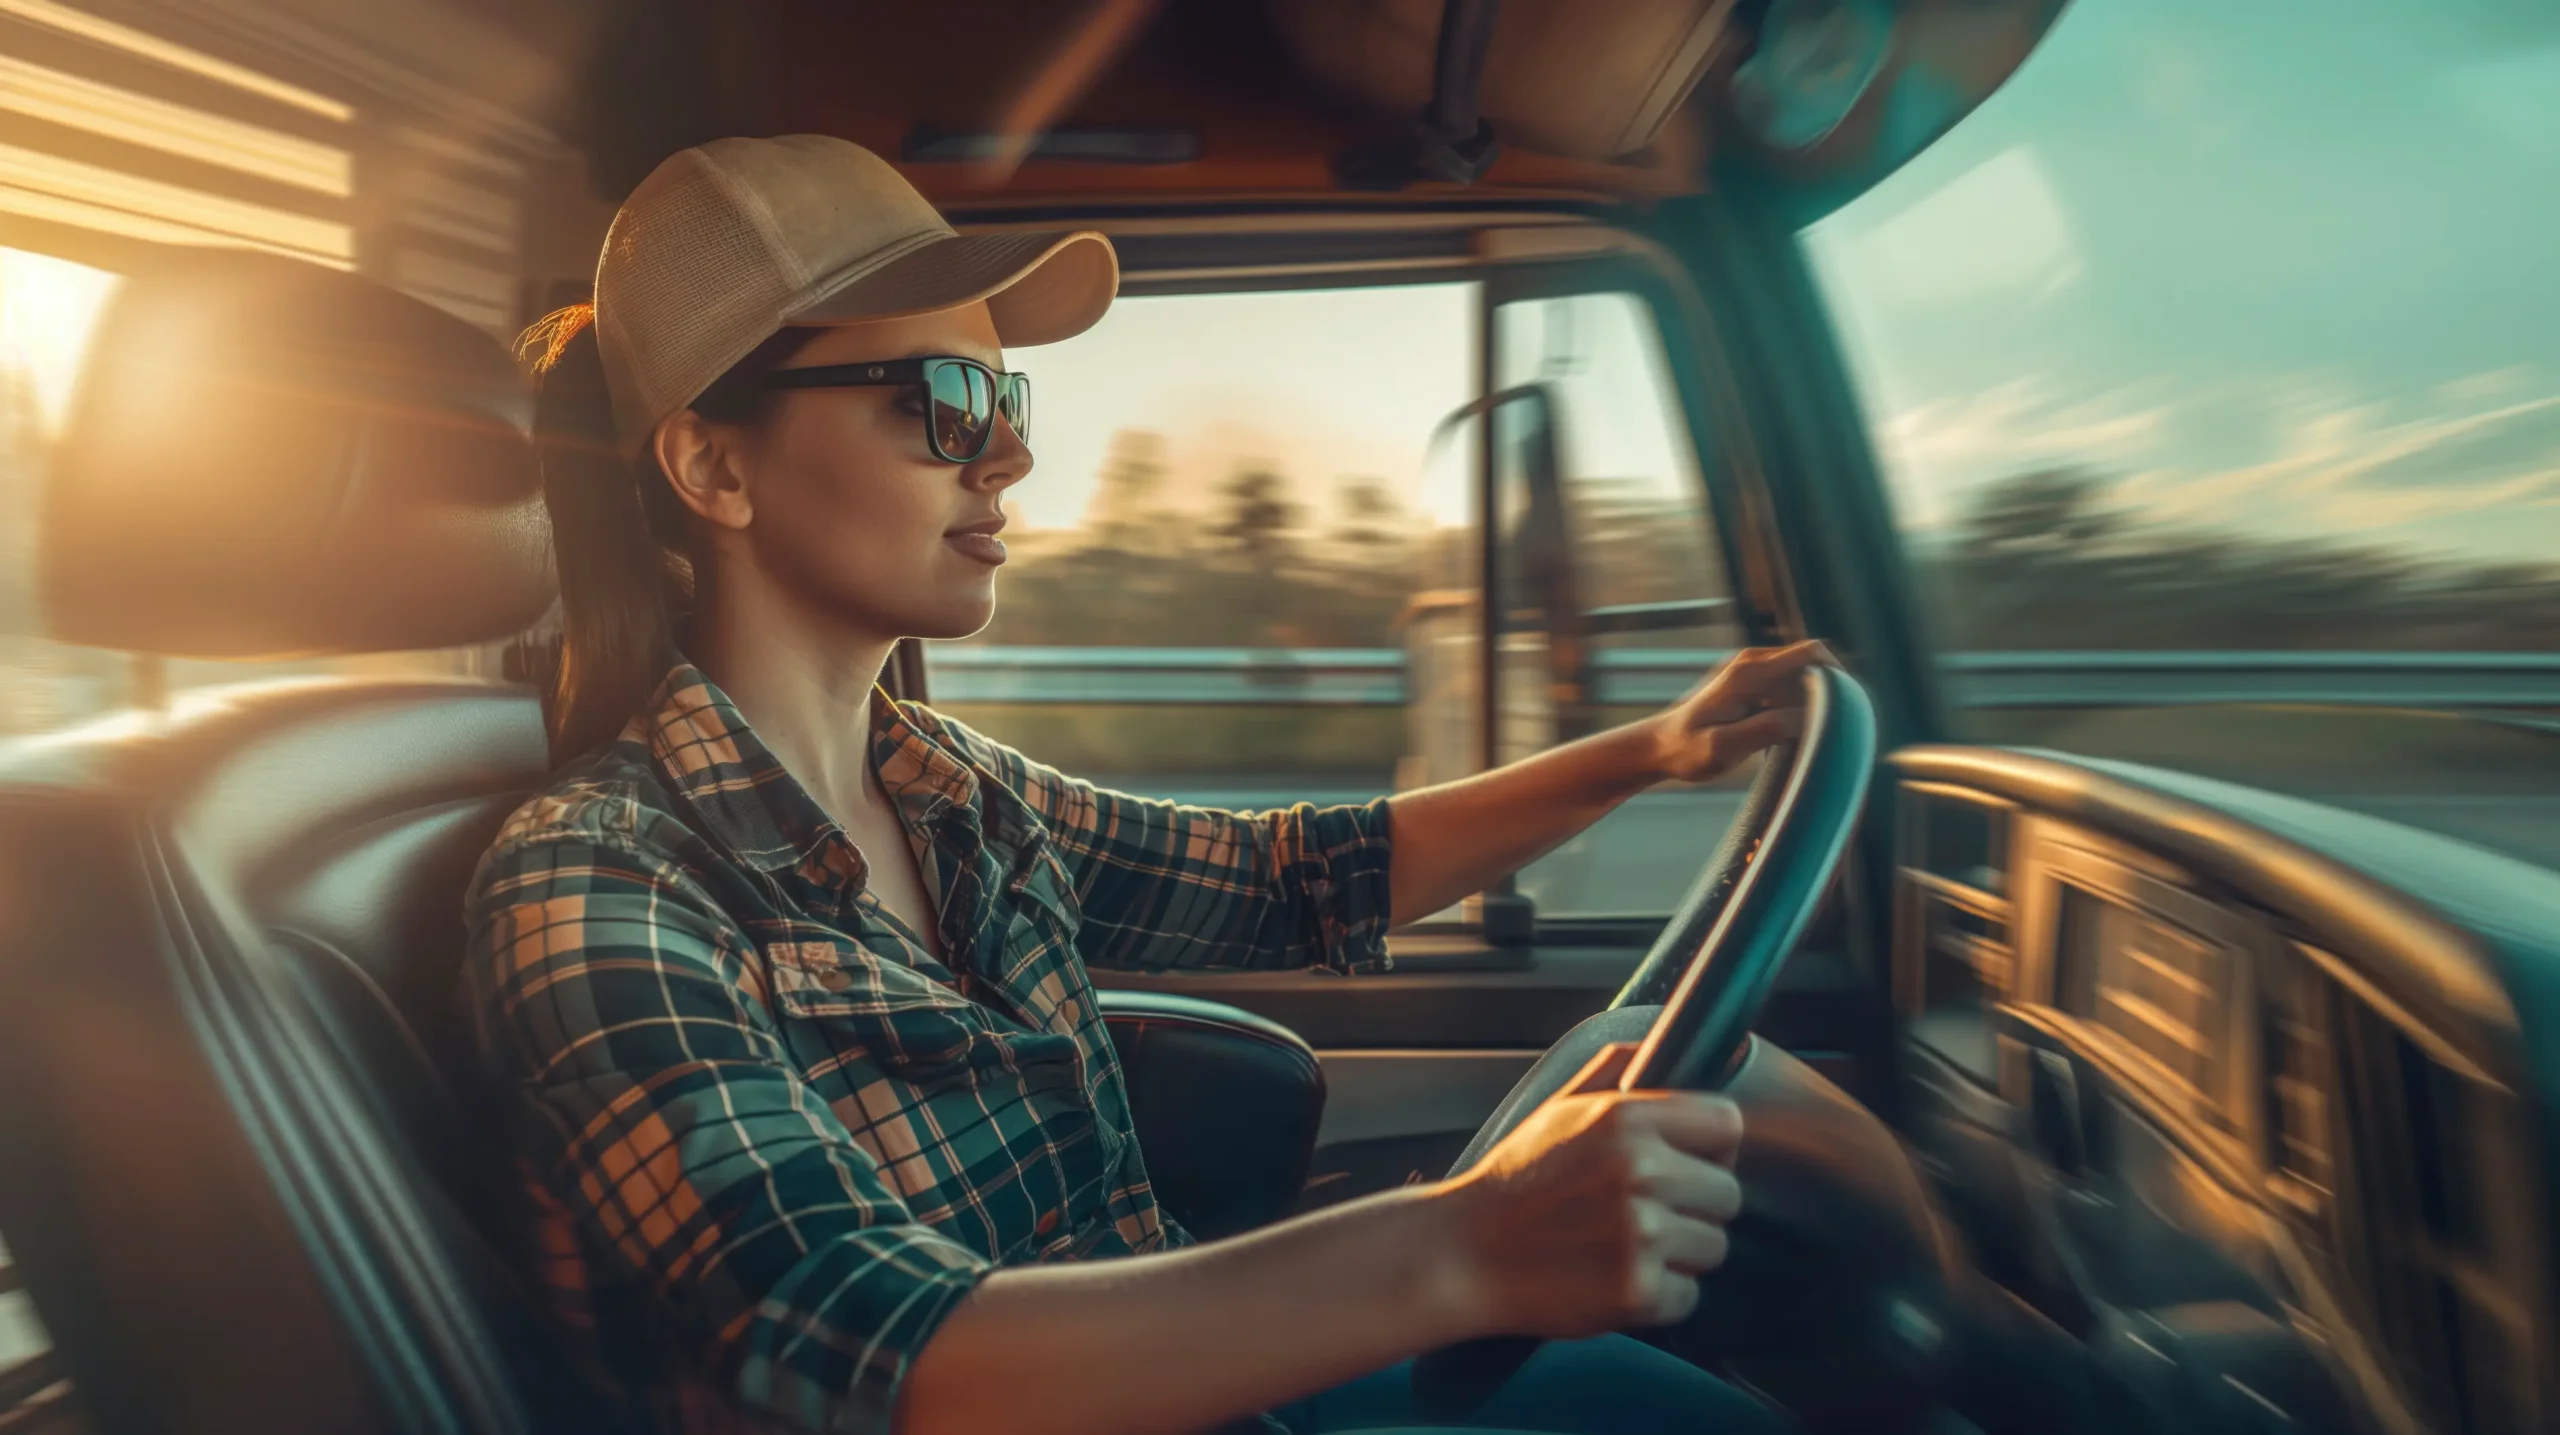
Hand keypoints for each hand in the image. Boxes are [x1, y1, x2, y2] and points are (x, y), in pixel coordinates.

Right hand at [1431, 1043, 1744, 1339]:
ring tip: (1628, 1246)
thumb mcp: (1560, 1107)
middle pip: (1728, 1194)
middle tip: (1648, 1212)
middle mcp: (1640, 1172)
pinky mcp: (1637, 1292)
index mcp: (1626, 1118)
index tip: (1688, 1162)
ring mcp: (1641, 1235)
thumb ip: (1618, 1068)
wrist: (1463, 1253)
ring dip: (1680, 1254)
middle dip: (1696, 1207)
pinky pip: (1689, 1296)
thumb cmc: (1515, 1181)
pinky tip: (1617, 1278)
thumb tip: (1666, 1041)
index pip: (1727, 1124)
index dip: (1711, 1147)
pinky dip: (1660, 1296)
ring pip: (1714, 1247)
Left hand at [1646, 640, 1836, 783]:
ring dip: (1809, 705)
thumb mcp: (1725, 746)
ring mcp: (1750, 673)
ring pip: (1799, 680)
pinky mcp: (1749, 687)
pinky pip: (1785, 691)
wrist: (1657, 748)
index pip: (1811, 653)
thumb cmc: (1686, 750)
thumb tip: (1808, 717)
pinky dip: (1794, 710)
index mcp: (1749, 672)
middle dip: (1825, 695)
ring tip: (1804, 738)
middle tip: (1827, 731)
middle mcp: (1752, 664)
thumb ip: (1766, 729)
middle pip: (1810, 666)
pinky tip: (1784, 738)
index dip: (1837, 675)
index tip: (1846, 706)